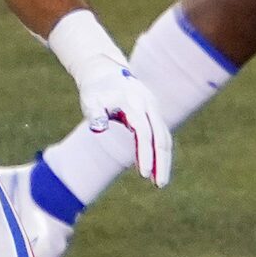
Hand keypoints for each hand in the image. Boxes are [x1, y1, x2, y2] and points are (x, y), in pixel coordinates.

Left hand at [75, 60, 171, 186]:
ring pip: (164, 137)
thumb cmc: (95, 90)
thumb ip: (95, 114)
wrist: (105, 71)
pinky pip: (160, 135)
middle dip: (162, 162)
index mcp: (134, 103)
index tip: (143, 174)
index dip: (145, 153)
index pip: (144, 133)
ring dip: (164, 160)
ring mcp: (153, 109)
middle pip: (161, 137)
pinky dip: (159, 152)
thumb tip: (98, 128)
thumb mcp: (90, 100)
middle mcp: (148, 106)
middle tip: (160, 185)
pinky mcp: (153, 114)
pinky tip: (155, 168)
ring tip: (159, 182)